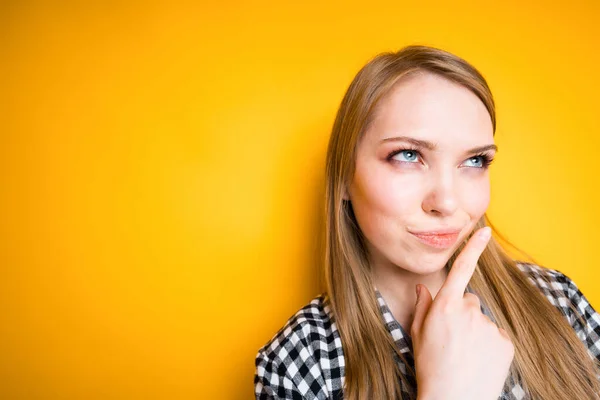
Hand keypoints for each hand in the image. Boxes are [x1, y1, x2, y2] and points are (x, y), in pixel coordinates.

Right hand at [411, 227, 514, 399]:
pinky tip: (479, 360)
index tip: (483, 230)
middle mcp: (469, 311)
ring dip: (475, 331)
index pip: (461, 269)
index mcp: (445, 306)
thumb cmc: (430, 366)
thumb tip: (423, 287)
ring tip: (464, 354)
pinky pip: (496, 335)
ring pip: (482, 320)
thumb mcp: (418, 333)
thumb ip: (422, 306)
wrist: (452, 399)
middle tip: (452, 338)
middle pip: (469, 301)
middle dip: (462, 313)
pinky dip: (489, 345)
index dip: (473, 247)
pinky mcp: (505, 342)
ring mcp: (489, 326)